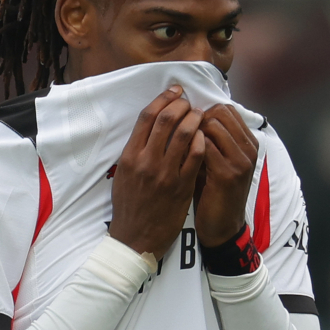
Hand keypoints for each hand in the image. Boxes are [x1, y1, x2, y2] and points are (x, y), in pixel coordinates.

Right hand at [109, 86, 205, 258]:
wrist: (135, 238)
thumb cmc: (129, 205)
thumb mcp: (124, 174)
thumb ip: (136, 150)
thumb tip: (151, 127)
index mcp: (129, 156)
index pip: (147, 117)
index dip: (163, 98)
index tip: (174, 91)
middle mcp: (146, 161)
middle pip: (166, 119)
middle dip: (182, 105)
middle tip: (189, 102)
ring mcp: (165, 174)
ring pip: (184, 135)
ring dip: (195, 120)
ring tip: (200, 115)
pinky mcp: (181, 186)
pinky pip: (196, 157)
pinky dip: (202, 142)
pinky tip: (205, 138)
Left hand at [194, 105, 258, 247]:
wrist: (221, 227)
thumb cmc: (214, 192)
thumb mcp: (217, 161)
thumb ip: (210, 140)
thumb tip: (188, 116)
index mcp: (248, 143)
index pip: (226, 109)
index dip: (204, 112)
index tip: (189, 123)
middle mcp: (249, 148)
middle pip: (220, 113)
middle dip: (197, 118)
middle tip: (182, 132)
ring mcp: (241, 161)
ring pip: (212, 125)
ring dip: (192, 130)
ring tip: (180, 144)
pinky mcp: (228, 174)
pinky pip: (205, 146)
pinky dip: (190, 146)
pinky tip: (179, 156)